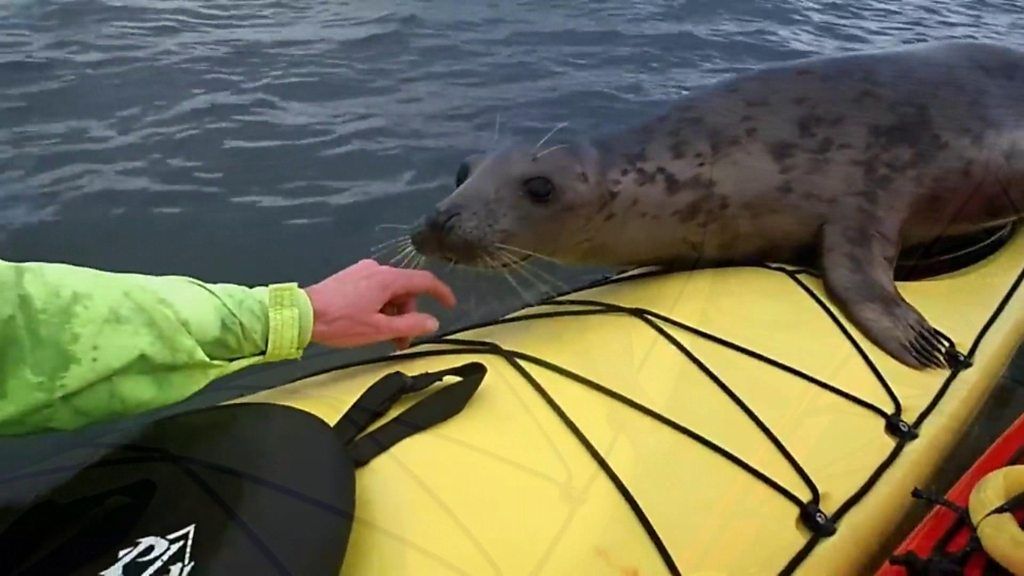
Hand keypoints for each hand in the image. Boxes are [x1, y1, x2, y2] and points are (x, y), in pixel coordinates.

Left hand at [302, 259, 456, 349]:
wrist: (301, 315)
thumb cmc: (342, 322)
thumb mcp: (379, 329)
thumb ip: (410, 326)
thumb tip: (433, 322)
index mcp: (388, 279)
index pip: (425, 280)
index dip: (441, 293)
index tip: (450, 306)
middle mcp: (377, 269)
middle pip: (405, 291)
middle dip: (409, 315)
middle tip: (402, 342)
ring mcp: (362, 271)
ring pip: (389, 293)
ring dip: (393, 315)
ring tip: (384, 338)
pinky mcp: (349, 277)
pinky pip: (375, 290)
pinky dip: (380, 307)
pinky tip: (370, 325)